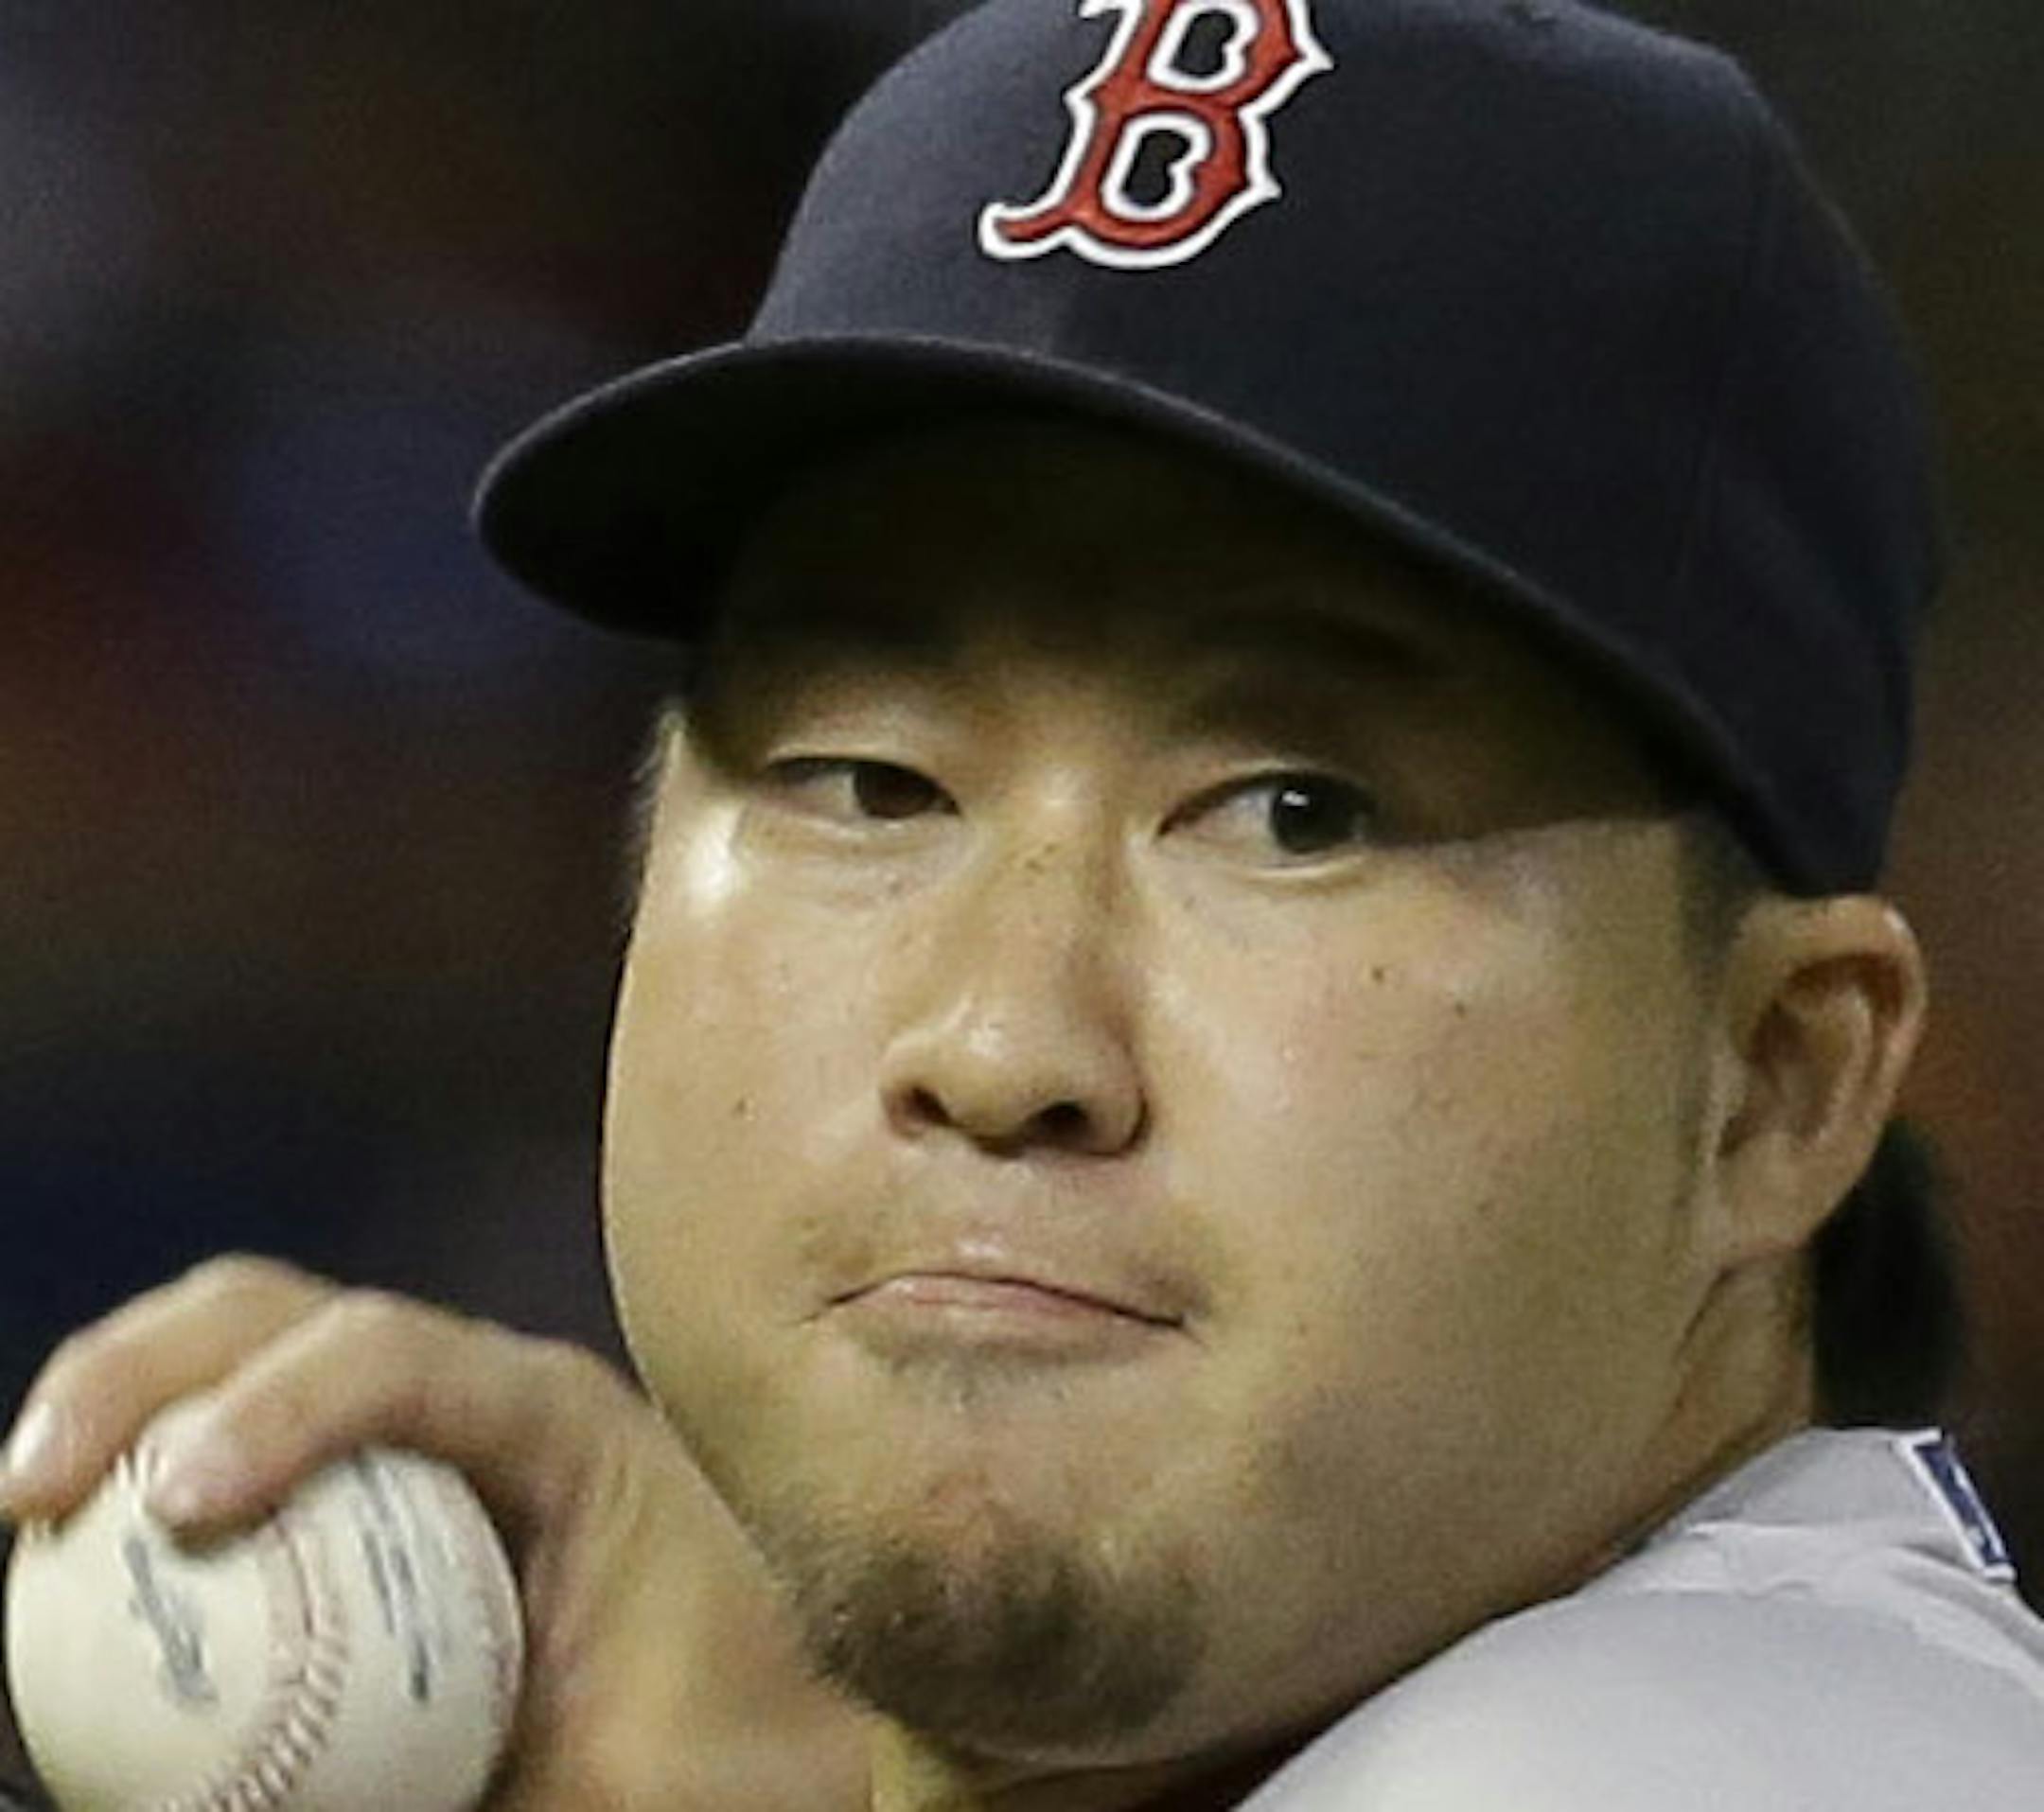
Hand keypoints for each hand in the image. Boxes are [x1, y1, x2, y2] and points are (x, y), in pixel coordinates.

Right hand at [0, 1256, 871, 1809]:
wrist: (791, 1726)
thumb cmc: (730, 1746)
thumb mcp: (629, 1778)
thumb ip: (492, 1783)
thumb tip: (276, 1790)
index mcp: (559, 1422)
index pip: (397, 1354)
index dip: (276, 1404)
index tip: (174, 1508)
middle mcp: (480, 1396)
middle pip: (283, 1313)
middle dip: (143, 1370)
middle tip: (37, 1490)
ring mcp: (418, 1436)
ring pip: (243, 1353)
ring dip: (123, 1403)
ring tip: (32, 1501)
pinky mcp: (375, 1492)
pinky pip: (248, 1455)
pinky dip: (152, 1476)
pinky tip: (88, 1569)